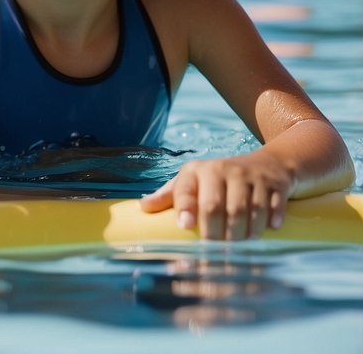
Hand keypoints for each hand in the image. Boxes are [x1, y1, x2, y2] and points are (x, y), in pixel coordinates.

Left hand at [139, 152, 293, 239]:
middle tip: (215, 253)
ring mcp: (250, 176)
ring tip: (240, 246)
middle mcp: (222, 170)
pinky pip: (273, 205)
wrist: (267, 164)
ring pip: (246, 210)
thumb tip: (142, 207)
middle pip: (215, 206)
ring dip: (244, 233)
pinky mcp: (274, 183)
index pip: (186, 191)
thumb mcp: (192, 181)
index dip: (185, 209)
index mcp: (196, 171)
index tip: (185, 226)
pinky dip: (272, 220)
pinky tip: (270, 229)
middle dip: (214, 233)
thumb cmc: (218, 179)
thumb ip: (170, 195)